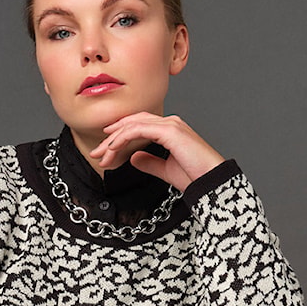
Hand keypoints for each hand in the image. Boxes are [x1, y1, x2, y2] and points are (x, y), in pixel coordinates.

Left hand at [88, 112, 225, 192]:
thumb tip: (134, 158)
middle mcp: (170, 123)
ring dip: (113, 140)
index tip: (104, 151)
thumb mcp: (166, 170)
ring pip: (133, 125)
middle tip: (95, 153)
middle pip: (132, 124)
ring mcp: (170, 124)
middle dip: (111, 138)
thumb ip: (150, 162)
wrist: (211, 182)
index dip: (119, 137)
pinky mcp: (169, 130)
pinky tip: (112, 148)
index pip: (138, 127)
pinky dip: (123, 138)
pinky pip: (138, 130)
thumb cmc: (195, 177)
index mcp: (170, 130)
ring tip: (101, 155)